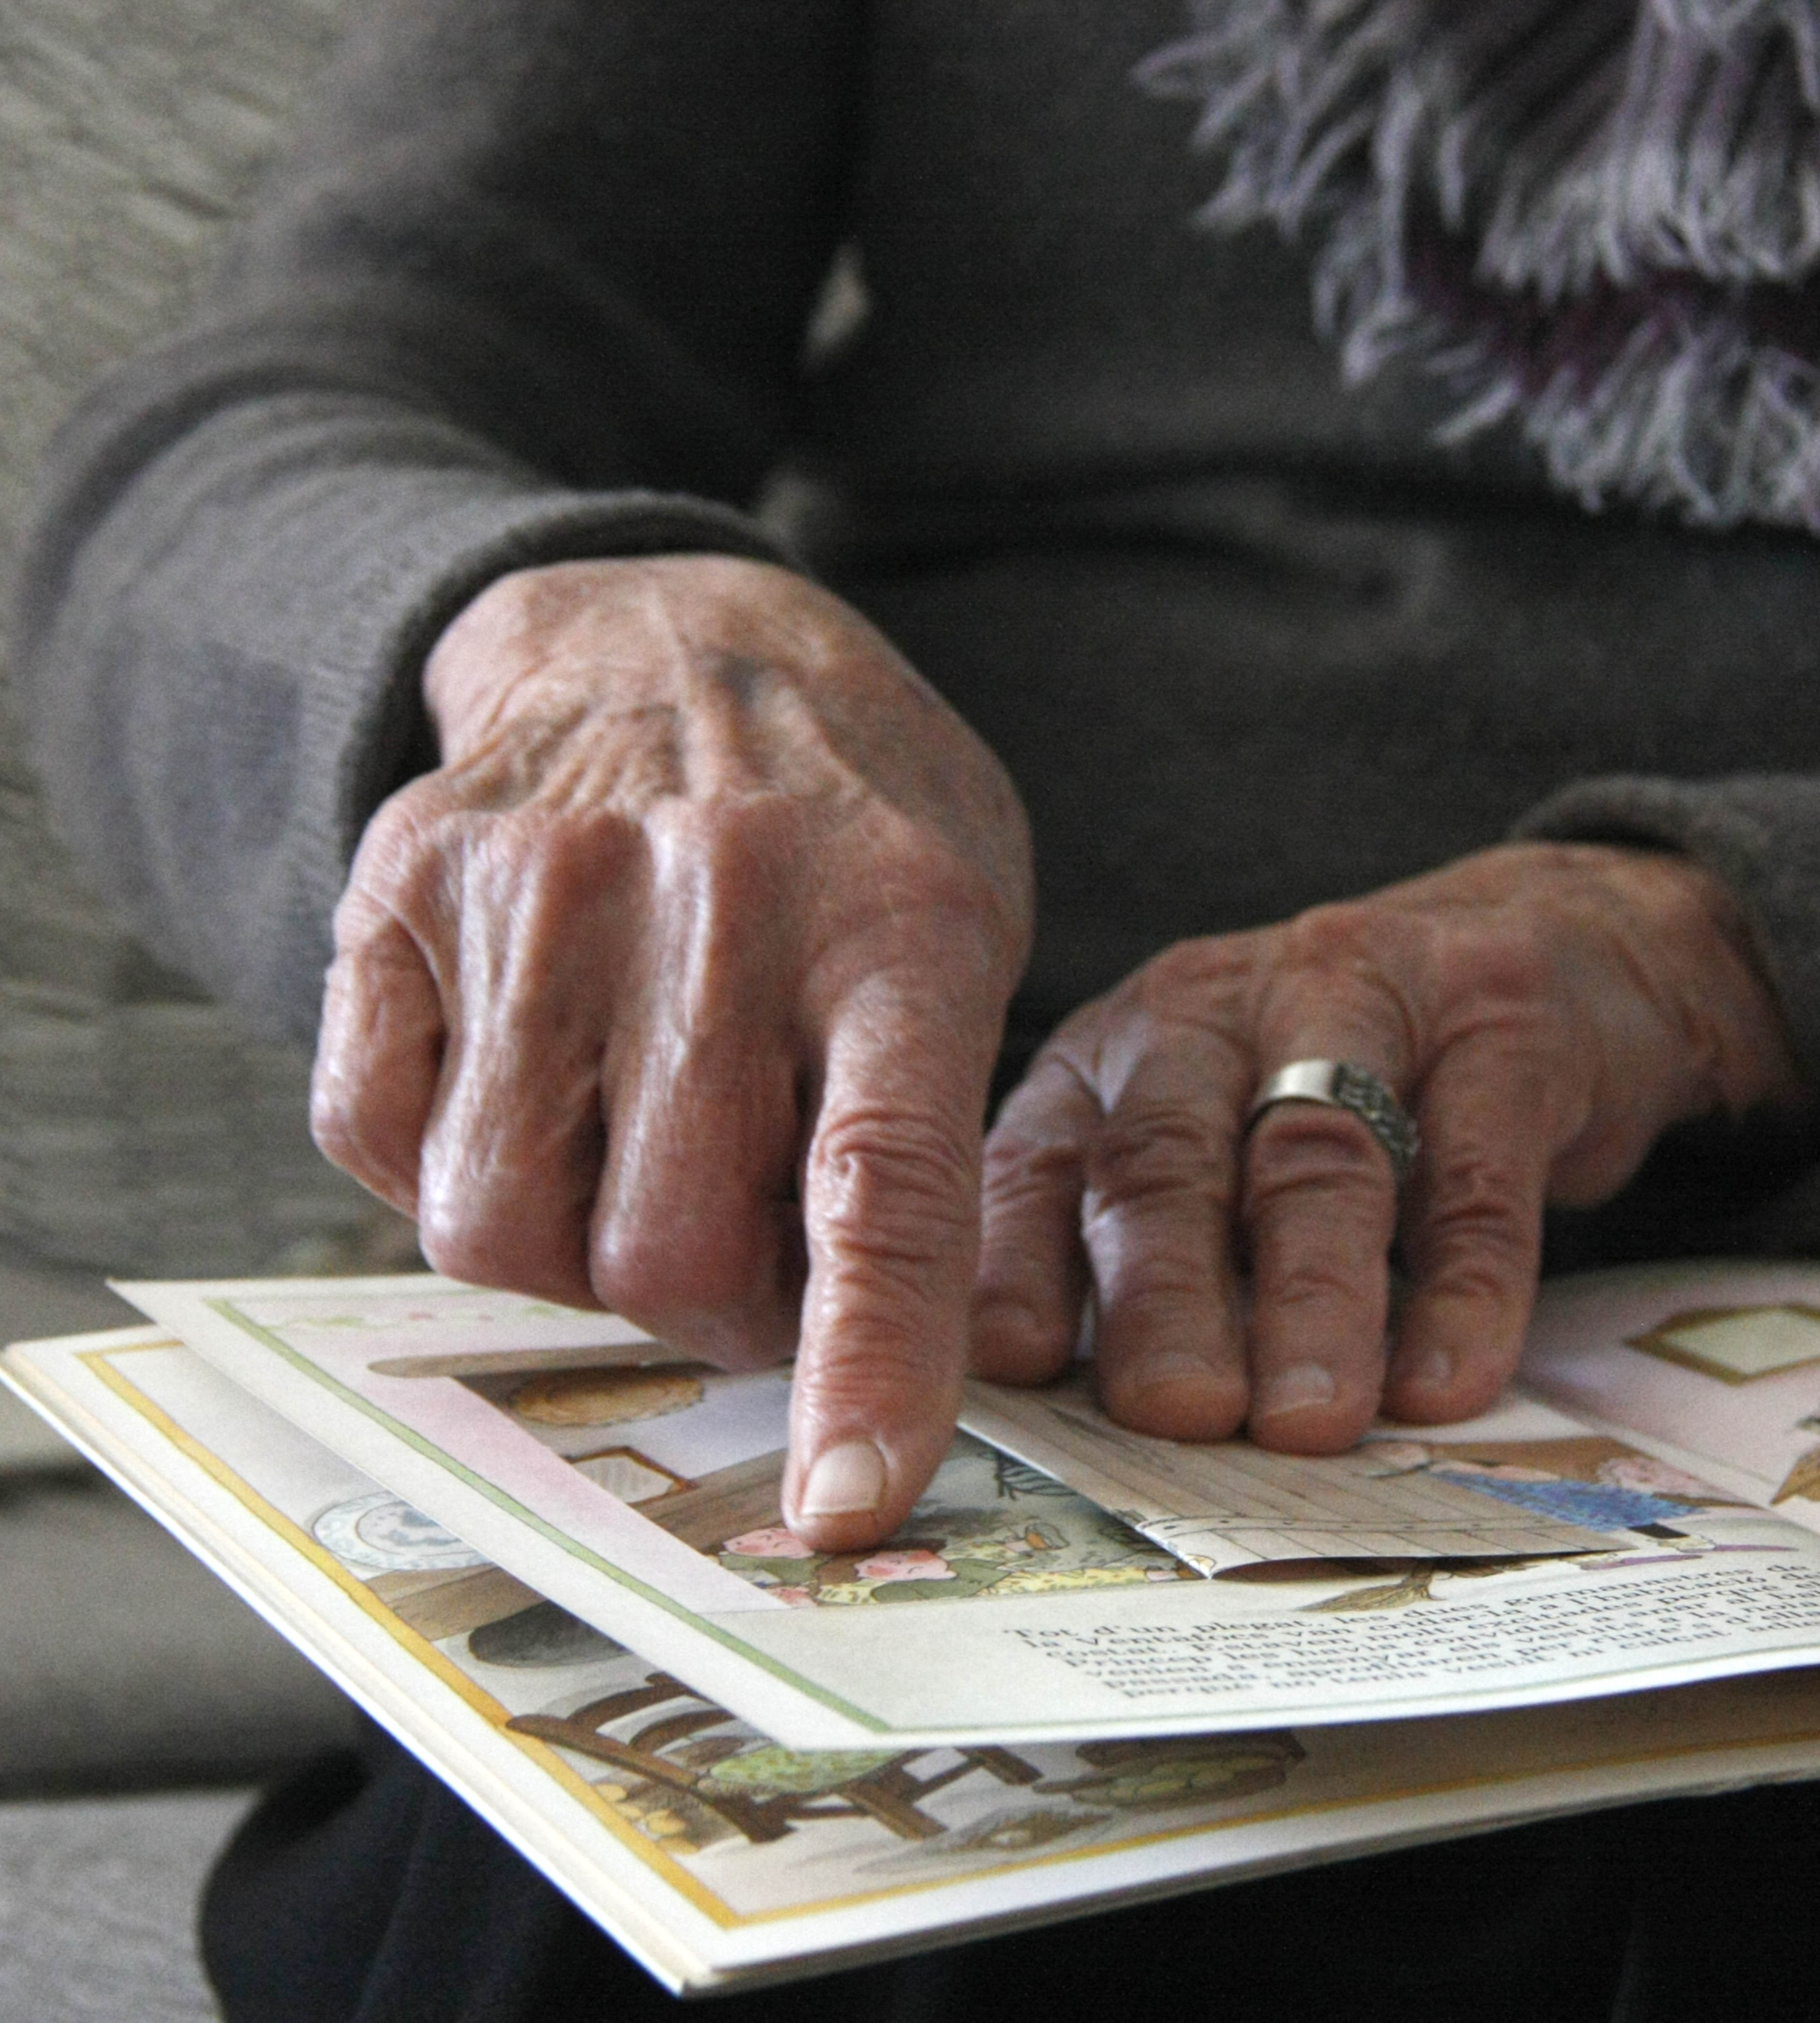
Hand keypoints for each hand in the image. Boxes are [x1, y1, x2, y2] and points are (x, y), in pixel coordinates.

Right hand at [311, 556, 1032, 1547]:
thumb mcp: (957, 942)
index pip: (880, 1187)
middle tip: (743, 1253)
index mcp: (896, 928)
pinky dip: (449, 1174)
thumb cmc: (849, 828)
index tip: (847, 1505)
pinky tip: (530, 1095)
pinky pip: (375, 1143)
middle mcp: (714, 894)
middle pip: (669, 1246)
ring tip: (634, 1160)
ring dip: (573, 1253)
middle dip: (708, 1314)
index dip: (866, 1364)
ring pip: (503, 1223)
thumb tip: (860, 1369)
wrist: (677, 635)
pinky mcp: (398, 885)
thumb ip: (926, 1141)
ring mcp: (538, 882)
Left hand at [971, 843, 1803, 1447]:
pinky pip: (1474, 1171)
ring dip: (1308, 1299)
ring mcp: (1364, 1005)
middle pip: (1169, 1156)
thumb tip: (1086, 1425)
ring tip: (1307, 1418)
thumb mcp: (1219, 1131)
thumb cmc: (1346, 1073)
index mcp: (1125, 1051)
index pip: (1041, 1158)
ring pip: (1317, 1156)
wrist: (1549, 929)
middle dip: (1161, 1294)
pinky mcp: (1502, 1027)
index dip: (1017, 1264)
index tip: (1012, 1368)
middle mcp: (1222, 1013)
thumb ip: (1151, 1252)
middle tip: (1170, 1411)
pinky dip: (1461, 1288)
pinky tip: (1443, 1382)